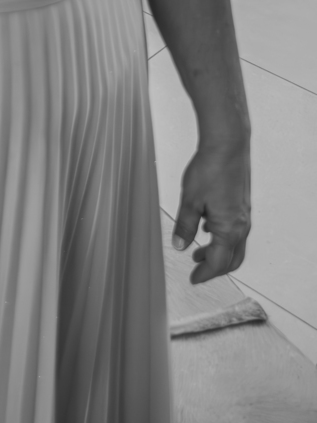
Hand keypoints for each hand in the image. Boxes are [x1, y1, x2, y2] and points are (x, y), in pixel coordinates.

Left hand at [172, 135, 250, 283]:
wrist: (228, 144)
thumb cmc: (210, 169)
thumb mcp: (190, 200)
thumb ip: (185, 225)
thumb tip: (179, 246)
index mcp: (229, 230)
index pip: (218, 263)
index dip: (205, 273)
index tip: (193, 279)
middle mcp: (241, 225)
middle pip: (231, 259)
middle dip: (214, 268)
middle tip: (197, 270)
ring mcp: (243, 214)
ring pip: (234, 244)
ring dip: (218, 252)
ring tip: (198, 251)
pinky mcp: (241, 203)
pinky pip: (235, 229)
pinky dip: (222, 236)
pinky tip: (207, 227)